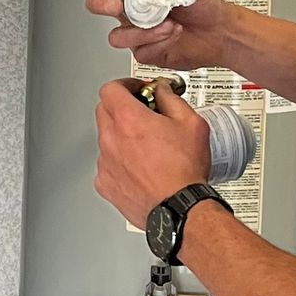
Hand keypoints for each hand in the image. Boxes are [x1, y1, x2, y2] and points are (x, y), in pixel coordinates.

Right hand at [86, 0, 231, 74]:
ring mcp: (138, 31)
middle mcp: (135, 9)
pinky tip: (173, 34)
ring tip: (167, 24)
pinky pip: (140, 50)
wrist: (220, 34)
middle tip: (116, 5)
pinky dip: (158, 41)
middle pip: (102, 5)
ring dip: (141, 31)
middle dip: (103, 3)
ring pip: (118, 35)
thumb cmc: (205, 7)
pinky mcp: (146, 51)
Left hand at [94, 78, 211, 227]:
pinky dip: (120, 162)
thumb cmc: (185, 172)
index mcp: (129, 120)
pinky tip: (140, 168)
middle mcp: (111, 139)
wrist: (180, 210)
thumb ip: (171, 98)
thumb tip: (162, 91)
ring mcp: (105, 163)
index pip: (111, 88)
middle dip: (122, 107)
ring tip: (147, 147)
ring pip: (105, 139)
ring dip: (121, 136)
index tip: (137, 90)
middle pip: (104, 110)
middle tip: (143, 114)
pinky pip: (107, 164)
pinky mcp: (105, 184)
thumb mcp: (191, 123)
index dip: (125, 85)